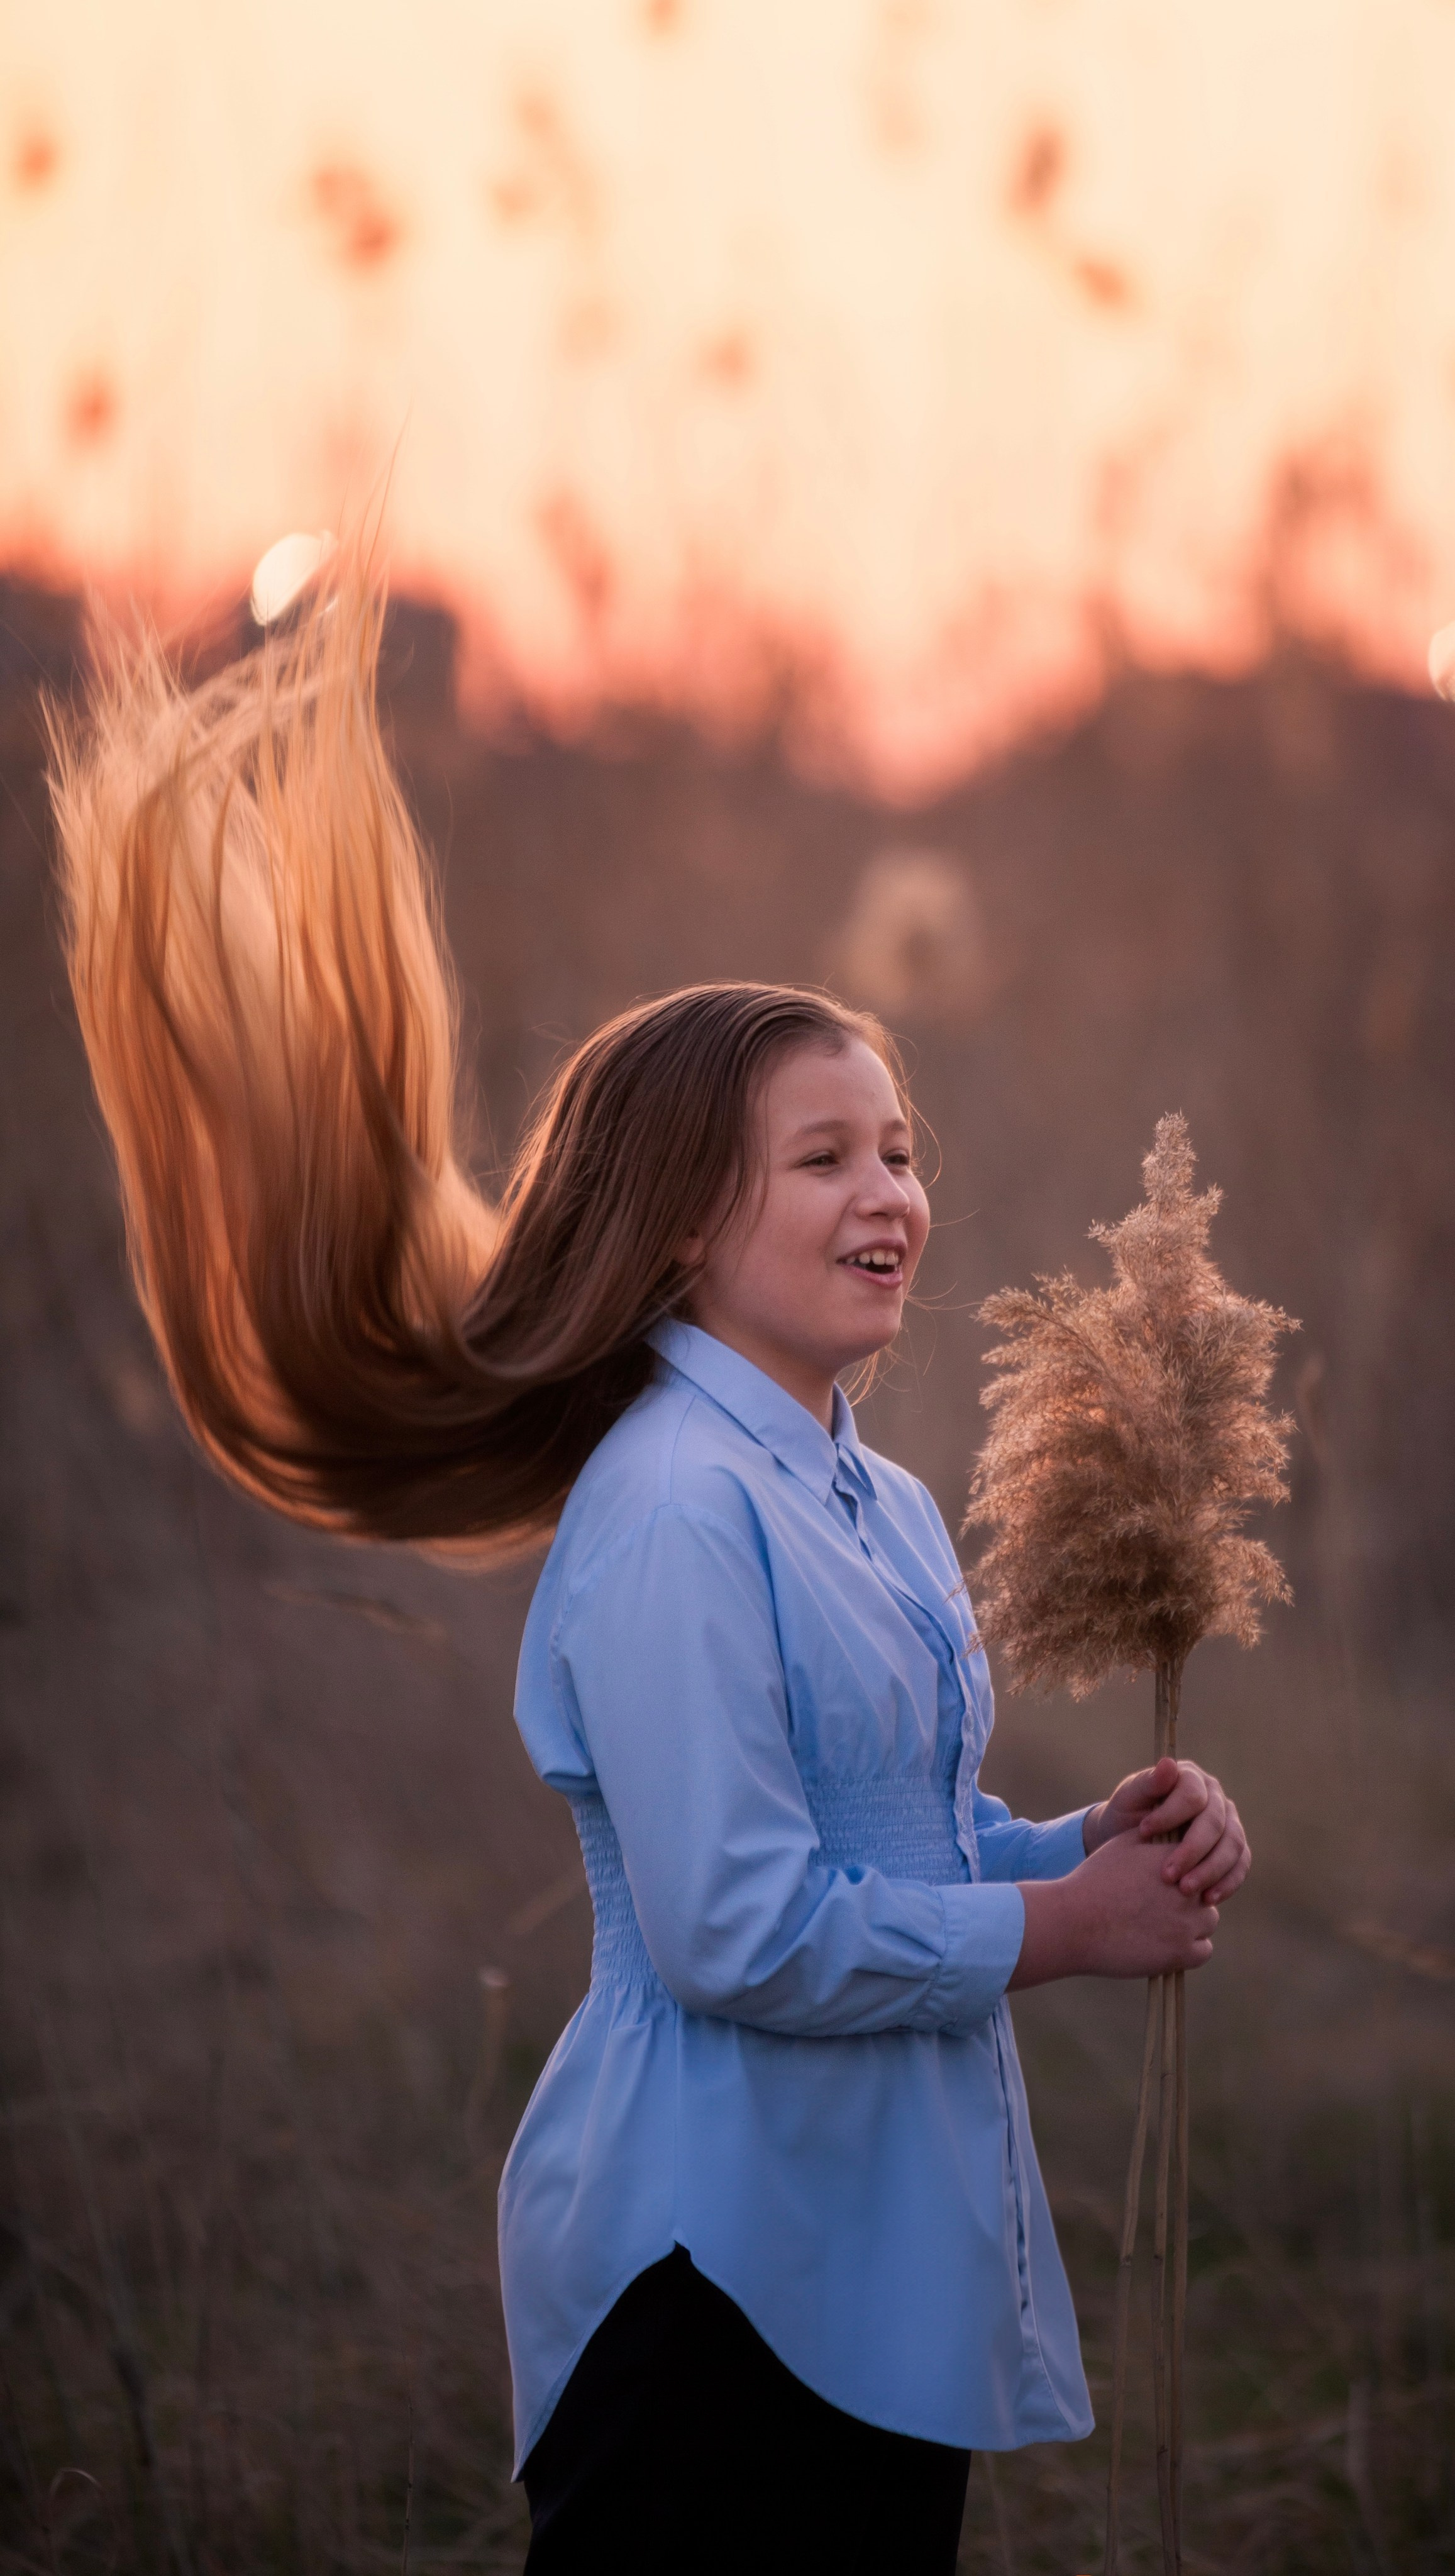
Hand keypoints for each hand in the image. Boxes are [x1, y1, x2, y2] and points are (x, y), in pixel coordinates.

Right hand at [1010, 1832, 1217, 1989]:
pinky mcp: (1180, 1952)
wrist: (1074, 1921)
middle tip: (1162, 1908)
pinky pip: (1203, 1951)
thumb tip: (1171, 1833)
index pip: (1200, 1864)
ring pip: (1207, 1922)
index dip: (1185, 1875)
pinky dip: (1188, 1951)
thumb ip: (1153, 1837)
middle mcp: (1188, 1889)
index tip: (1166, 1885)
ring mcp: (1186, 1922)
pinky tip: (1166, 1946)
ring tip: (1163, 1927)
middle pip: (1206, 1893)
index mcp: (1176, 1859)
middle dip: (1189, 1900)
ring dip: (1191, 1925)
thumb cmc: (1094, 1881)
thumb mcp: (1122, 1845)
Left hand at [1082, 1755, 1250, 1903]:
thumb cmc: (1128, 1815)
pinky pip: (1241, 1864)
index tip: (1142, 1832)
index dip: (1170, 1814)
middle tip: (1167, 1875)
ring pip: (1233, 1845)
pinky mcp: (1235, 1848)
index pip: (1192, 1794)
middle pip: (1215, 1823)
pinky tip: (1207, 1899)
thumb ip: (1147, 1783)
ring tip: (1185, 1891)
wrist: (1132, 1843)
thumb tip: (1168, 1764)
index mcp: (1191, 1778)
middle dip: (1191, 1851)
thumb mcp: (1129, 1799)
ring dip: (1211, 1870)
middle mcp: (1215, 1797)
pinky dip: (1228, 1883)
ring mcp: (1229, 1822)